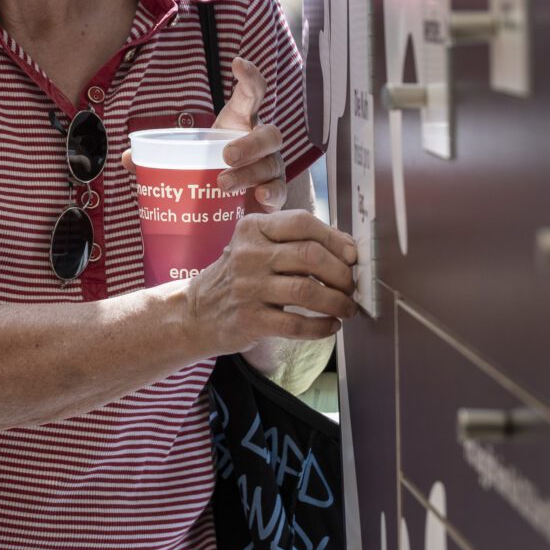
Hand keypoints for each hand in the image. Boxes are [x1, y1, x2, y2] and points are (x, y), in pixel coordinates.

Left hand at [120, 58, 287, 210]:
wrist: (229, 197)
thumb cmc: (209, 166)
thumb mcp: (187, 154)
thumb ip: (159, 154)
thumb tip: (126, 157)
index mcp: (240, 122)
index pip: (252, 94)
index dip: (250, 77)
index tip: (238, 62)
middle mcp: (262, 141)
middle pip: (269, 134)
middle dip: (250, 143)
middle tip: (226, 154)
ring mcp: (271, 166)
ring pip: (270, 164)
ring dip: (248, 174)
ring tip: (223, 183)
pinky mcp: (274, 191)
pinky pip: (279, 191)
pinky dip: (272, 195)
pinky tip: (260, 199)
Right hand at [185, 207, 360, 353]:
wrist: (196, 312)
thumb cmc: (239, 277)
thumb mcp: (256, 247)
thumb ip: (295, 242)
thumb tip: (348, 249)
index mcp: (253, 228)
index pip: (302, 222)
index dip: (335, 238)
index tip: (352, 256)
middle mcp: (248, 254)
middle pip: (309, 256)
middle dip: (341, 273)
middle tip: (351, 286)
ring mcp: (247, 288)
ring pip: (306, 291)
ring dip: (337, 302)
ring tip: (346, 308)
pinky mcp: (249, 320)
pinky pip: (295, 325)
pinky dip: (321, 327)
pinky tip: (331, 326)